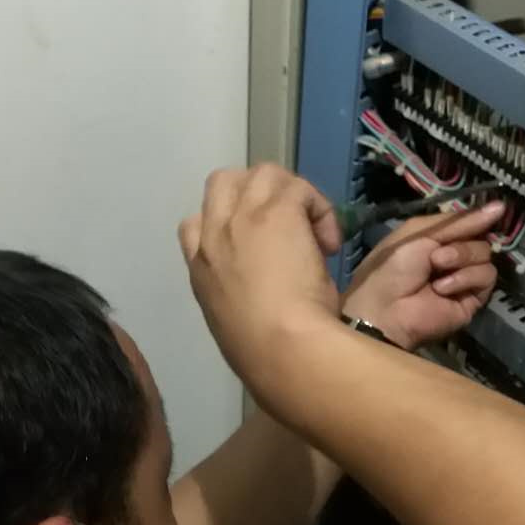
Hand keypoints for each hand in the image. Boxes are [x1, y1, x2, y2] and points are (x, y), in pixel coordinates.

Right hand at [179, 165, 343, 406]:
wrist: (280, 347)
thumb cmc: (264, 350)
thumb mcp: (235, 322)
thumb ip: (240, 296)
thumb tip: (266, 294)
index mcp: (201, 266)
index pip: (194, 223)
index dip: (228, 224)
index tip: (258, 247)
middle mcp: (213, 234)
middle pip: (224, 182)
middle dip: (257, 194)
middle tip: (288, 226)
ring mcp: (242, 216)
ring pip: (265, 174)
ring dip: (293, 196)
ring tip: (312, 233)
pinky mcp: (277, 209)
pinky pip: (300, 189)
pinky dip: (320, 209)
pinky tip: (330, 243)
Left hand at [343, 201, 504, 349]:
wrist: (387, 307)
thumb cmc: (394, 265)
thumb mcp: (420, 231)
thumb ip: (459, 220)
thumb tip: (501, 205)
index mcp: (439, 237)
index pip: (470, 222)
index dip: (479, 217)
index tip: (496, 209)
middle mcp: (455, 256)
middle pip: (481, 239)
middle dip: (461, 245)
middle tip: (436, 258)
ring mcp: (465, 278)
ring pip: (486, 256)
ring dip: (462, 259)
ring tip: (437, 270)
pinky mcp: (473, 299)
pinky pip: (486, 278)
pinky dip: (466, 279)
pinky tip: (443, 289)